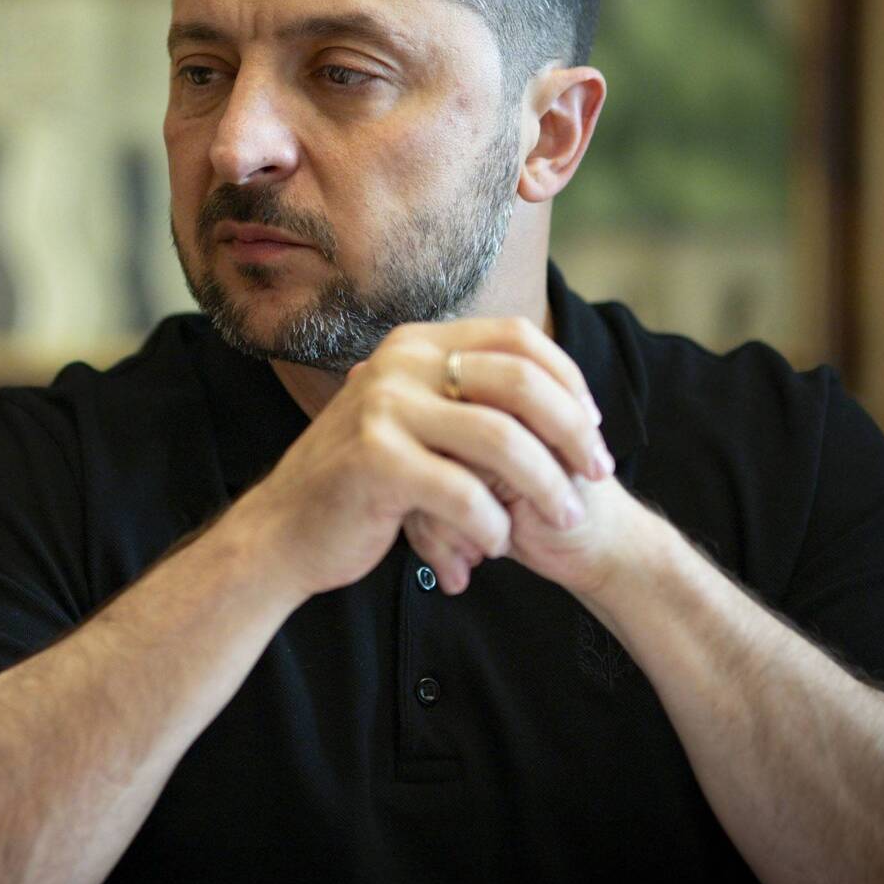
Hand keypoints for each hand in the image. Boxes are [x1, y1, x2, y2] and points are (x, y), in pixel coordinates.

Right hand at [234, 317, 609, 600]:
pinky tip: (496, 546)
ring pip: (500, 439)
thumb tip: (565, 398)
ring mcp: (384, 407)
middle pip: (519, 381)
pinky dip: (492, 523)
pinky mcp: (374, 459)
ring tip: (564, 516)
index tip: (593, 426)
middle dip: (572, 431)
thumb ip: (470, 399)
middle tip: (598, 473)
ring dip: (545, 483)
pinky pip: (462, 492)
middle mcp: (400, 362)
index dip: (568, 379)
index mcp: (418, 344)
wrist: (284, 531)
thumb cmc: (366, 483)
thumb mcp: (415, 420)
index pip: (517, 337)